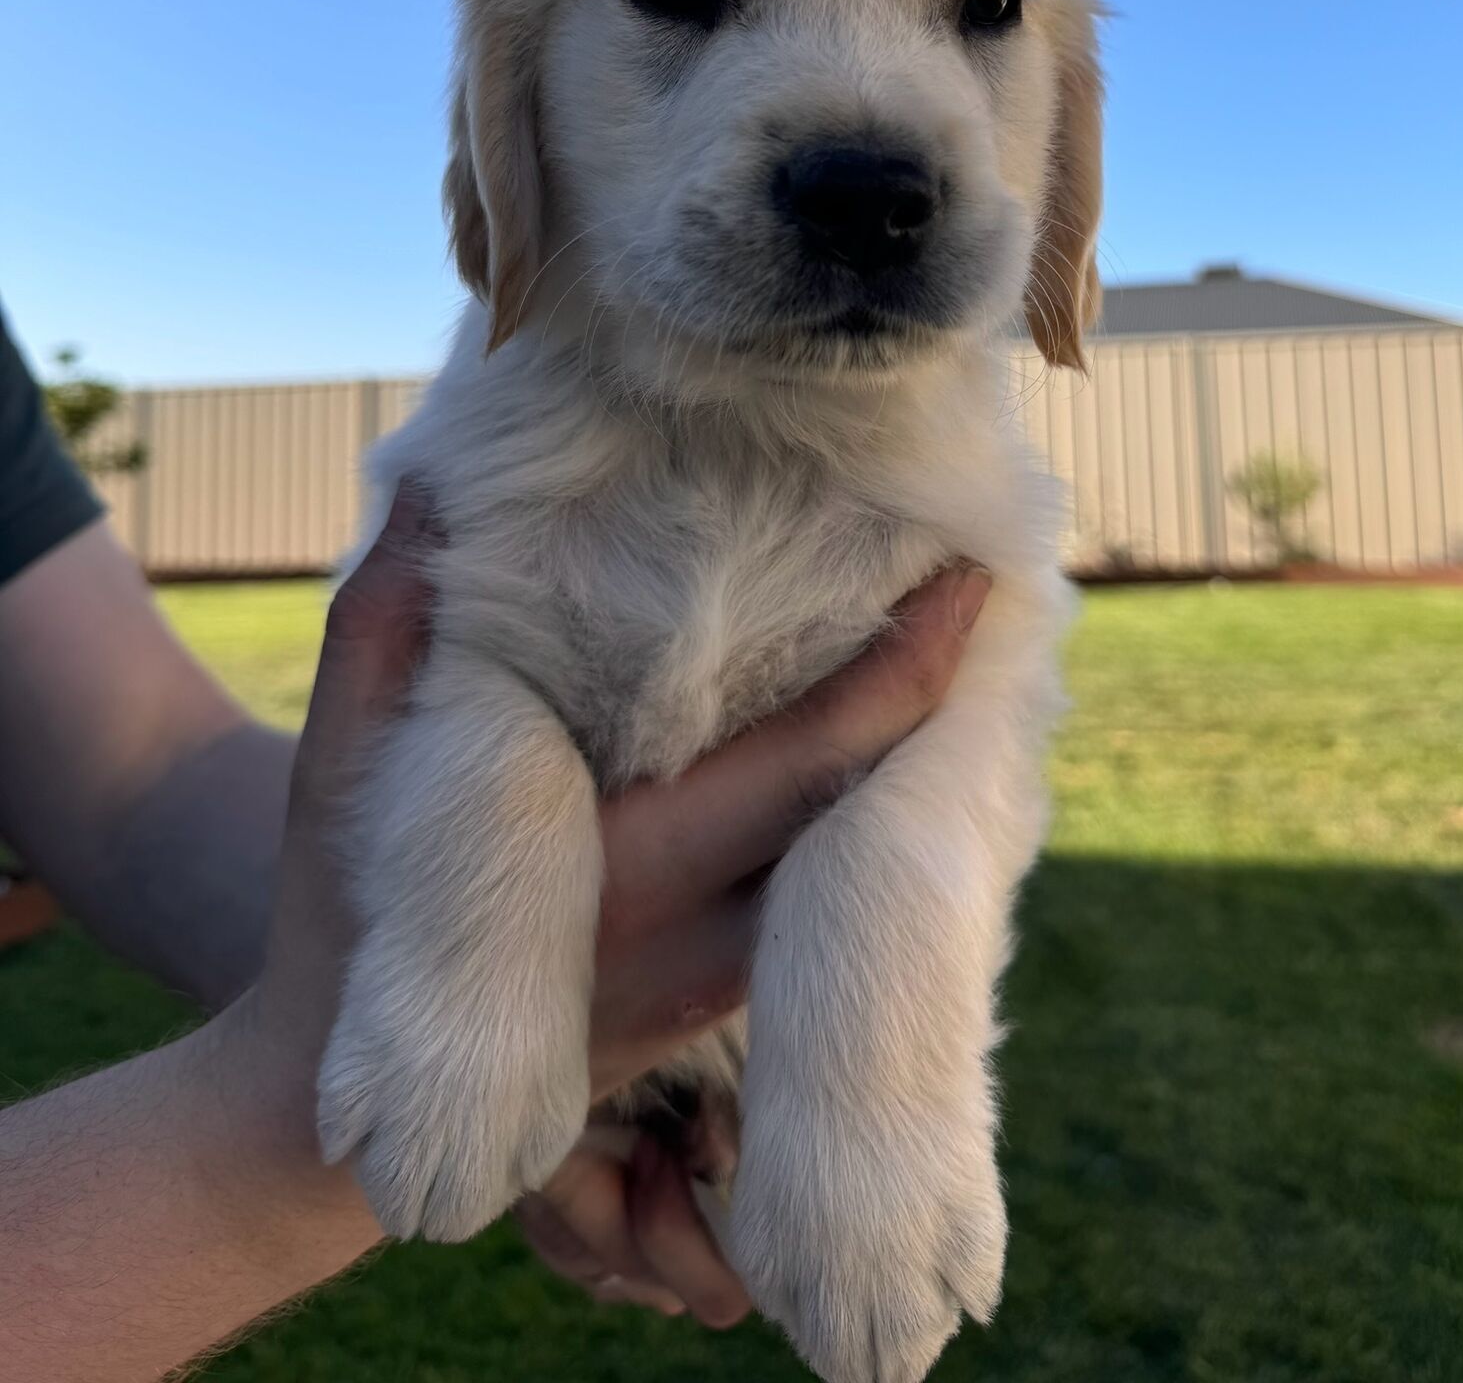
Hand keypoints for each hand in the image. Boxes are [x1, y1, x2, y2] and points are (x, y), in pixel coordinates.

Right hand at [250, 487, 990, 1321]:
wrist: (345, 1096)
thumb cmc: (345, 910)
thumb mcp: (341, 767)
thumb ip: (387, 633)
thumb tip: (432, 493)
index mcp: (639, 865)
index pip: (818, 758)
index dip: (910, 668)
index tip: (972, 577)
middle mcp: (709, 935)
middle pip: (873, 815)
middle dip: (942, 703)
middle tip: (994, 586)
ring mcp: (724, 983)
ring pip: (857, 869)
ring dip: (910, 765)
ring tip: (953, 644)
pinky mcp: (720, 1003)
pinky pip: (820, 902)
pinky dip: (861, 820)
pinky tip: (880, 746)